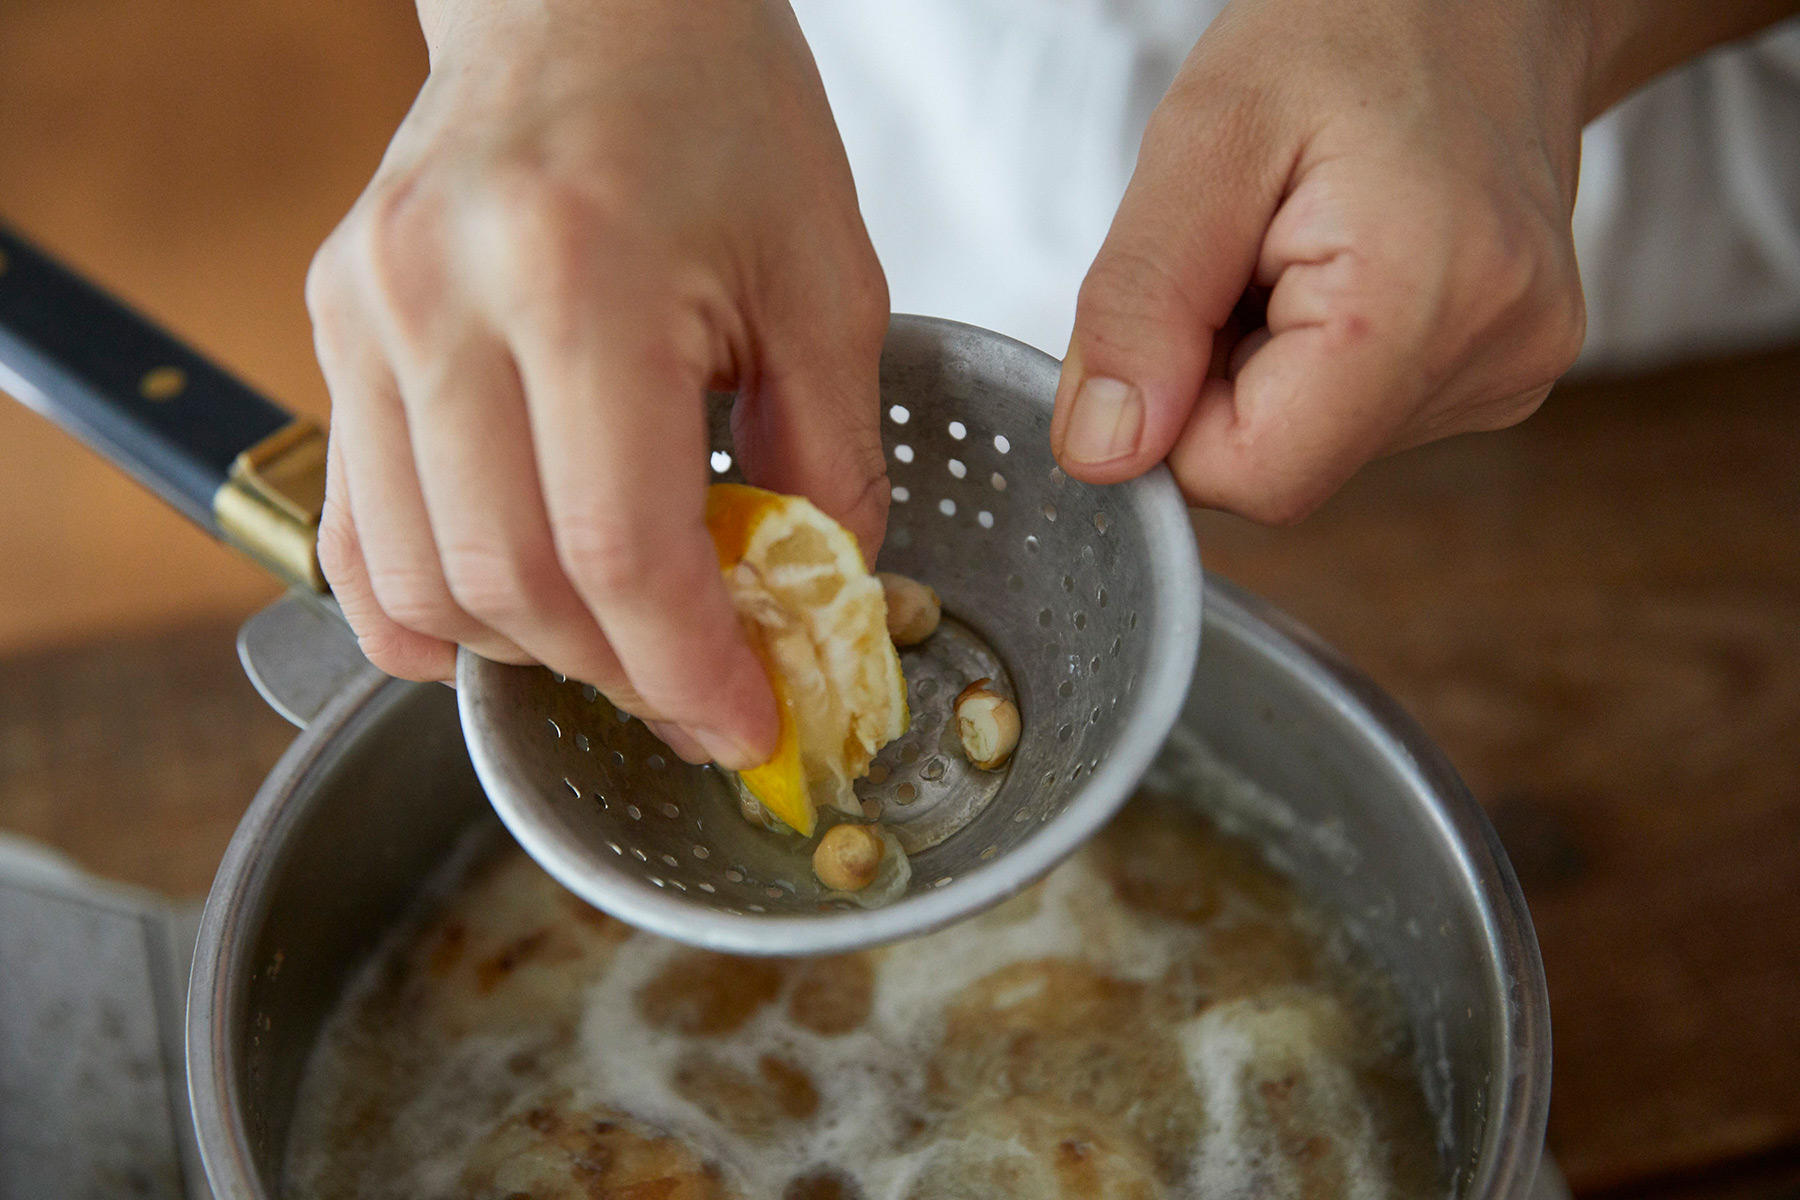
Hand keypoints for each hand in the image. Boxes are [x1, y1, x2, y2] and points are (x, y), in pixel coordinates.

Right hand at [306, 0, 888, 766]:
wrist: (586, 2)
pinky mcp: (333, 327)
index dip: (686, 670)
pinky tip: (502, 622)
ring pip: (417, 579)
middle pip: (509, 584)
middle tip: (697, 690)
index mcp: (579, 274)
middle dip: (619, 675)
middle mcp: (441, 298)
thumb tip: (814, 608)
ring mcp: (365, 315)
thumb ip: (830, 461)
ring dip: (528, 652)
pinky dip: (423, 607)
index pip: (617, 549)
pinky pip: (352, 528)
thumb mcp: (823, 279)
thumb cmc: (717, 110)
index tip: (741, 725)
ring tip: (619, 644)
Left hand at [1052, 0, 1590, 521]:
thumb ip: (1139, 306)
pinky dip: (1314, 356)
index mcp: (1424, 301)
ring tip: (1300, 240)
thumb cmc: (1351, 26)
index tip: (1180, 303)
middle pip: (1279, 467)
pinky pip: (1354, 417)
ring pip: (1312, 446)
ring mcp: (1511, 372)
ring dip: (1265, 363)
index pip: (1251, 475)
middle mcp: (1497, 357)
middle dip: (1217, 379)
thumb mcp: (1204, 137)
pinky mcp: (1502, 373)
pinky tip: (1340, 264)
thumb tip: (1101, 455)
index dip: (1172, 415)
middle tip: (1243, 250)